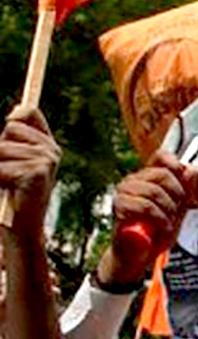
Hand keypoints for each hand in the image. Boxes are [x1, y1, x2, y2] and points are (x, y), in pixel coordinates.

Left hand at [0, 107, 60, 236]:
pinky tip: (10, 190)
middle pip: (10, 128)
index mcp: (47, 144)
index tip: (9, 119)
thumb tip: (15, 114)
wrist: (21, 226)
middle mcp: (51, 150)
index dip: (15, 115)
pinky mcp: (39, 172)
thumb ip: (13, 137)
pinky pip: (2, 166)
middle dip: (0, 149)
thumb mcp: (11, 158)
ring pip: (2, 148)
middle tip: (8, 173)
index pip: (29, 112)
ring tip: (7, 184)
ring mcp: (47, 160)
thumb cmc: (10, 193)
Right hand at [104, 154, 196, 286]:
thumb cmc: (155, 234)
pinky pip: (146, 206)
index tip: (183, 185)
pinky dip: (160, 220)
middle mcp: (133, 181)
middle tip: (176, 213)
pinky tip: (161, 228)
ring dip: (168, 212)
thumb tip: (190, 169)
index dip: (176, 166)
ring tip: (167, 224)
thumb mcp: (177, 212)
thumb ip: (185, 192)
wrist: (138, 257)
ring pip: (155, 191)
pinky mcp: (119, 206)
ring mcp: (123, 192)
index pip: (161, 157)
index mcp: (147, 178)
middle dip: (177, 196)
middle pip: (163, 174)